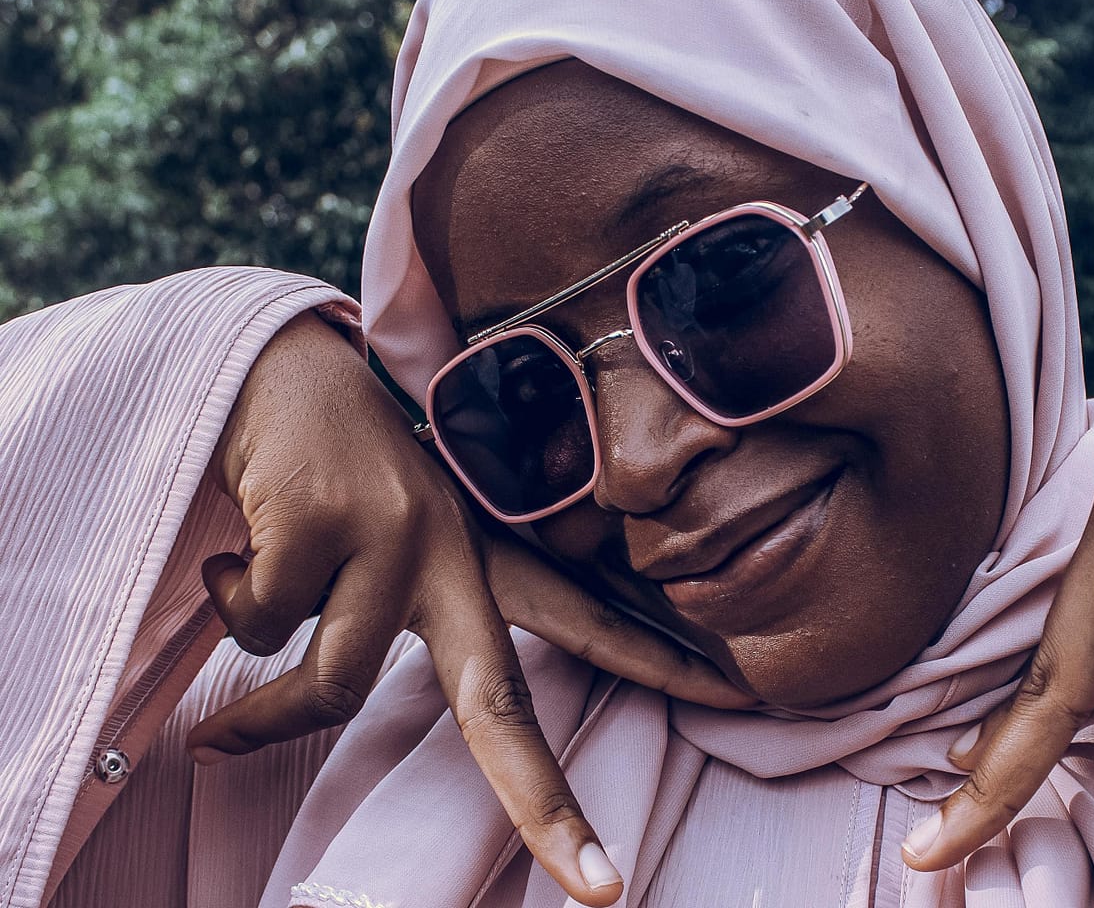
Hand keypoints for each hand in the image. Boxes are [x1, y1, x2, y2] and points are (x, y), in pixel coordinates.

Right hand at [186, 311, 751, 905]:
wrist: (269, 364)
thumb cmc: (326, 470)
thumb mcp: (382, 540)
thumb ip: (385, 616)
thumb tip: (296, 717)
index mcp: (479, 553)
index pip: (582, 619)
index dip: (656, 662)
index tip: (737, 699)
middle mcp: (453, 547)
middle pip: (500, 700)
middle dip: (546, 802)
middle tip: (601, 891)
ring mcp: (395, 532)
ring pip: (334, 684)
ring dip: (264, 706)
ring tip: (234, 659)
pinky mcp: (326, 520)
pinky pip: (263, 622)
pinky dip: (230, 598)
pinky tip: (234, 545)